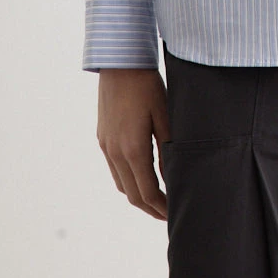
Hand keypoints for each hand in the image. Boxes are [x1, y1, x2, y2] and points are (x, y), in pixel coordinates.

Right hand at [96, 67, 170, 219]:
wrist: (120, 63)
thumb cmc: (147, 86)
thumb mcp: (165, 116)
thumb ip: (169, 150)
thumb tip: (172, 178)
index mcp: (133, 149)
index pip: (147, 192)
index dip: (161, 207)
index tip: (174, 213)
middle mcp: (115, 152)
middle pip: (132, 194)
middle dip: (150, 208)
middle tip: (168, 214)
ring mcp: (106, 146)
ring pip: (121, 184)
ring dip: (138, 196)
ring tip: (157, 199)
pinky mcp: (103, 138)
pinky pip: (114, 169)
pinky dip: (128, 180)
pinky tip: (141, 176)